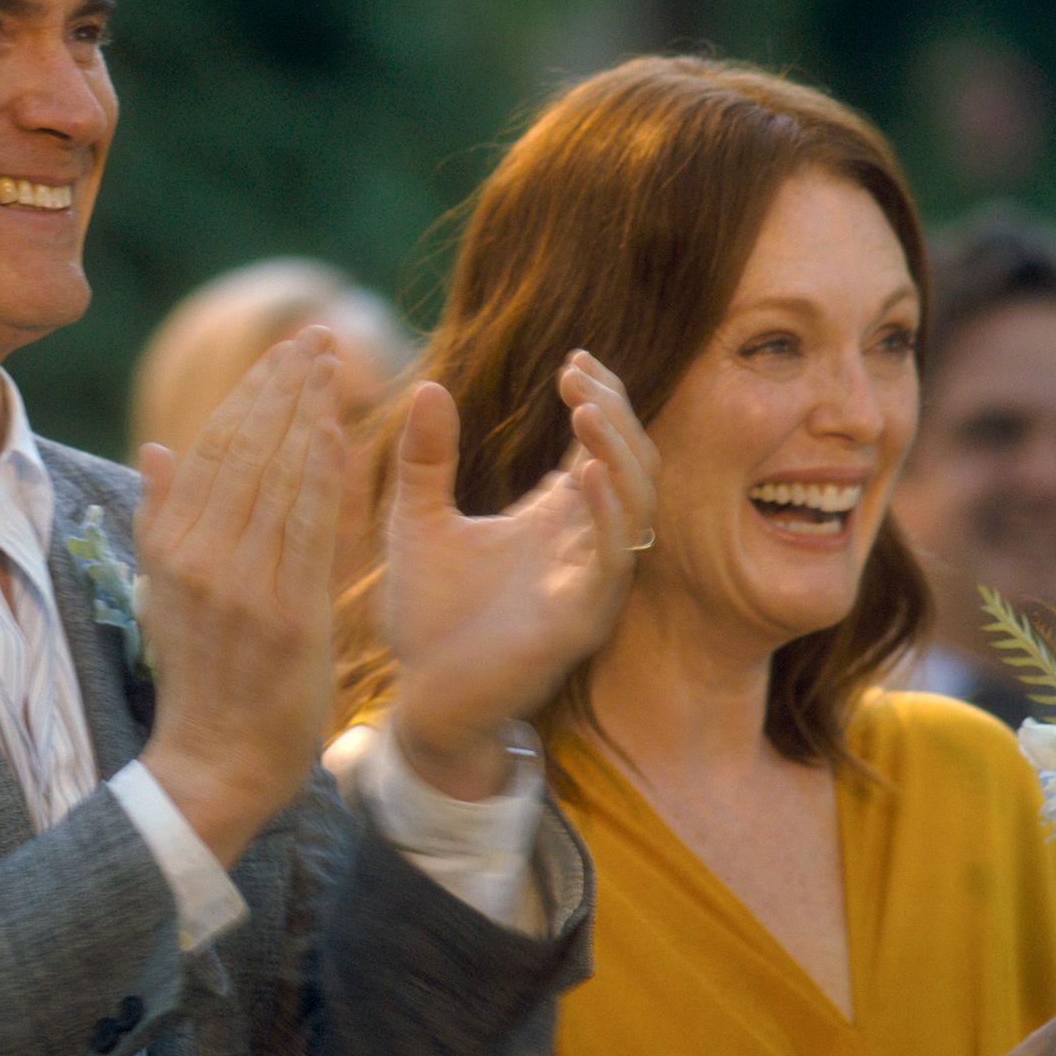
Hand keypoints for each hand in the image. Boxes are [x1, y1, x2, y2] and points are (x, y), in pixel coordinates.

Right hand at [134, 331, 346, 863]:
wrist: (215, 763)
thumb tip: (157, 446)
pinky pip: (309, 528)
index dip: (252, 390)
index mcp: (170, 547)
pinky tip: (343, 432)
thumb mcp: (164, 593)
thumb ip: (162, 518)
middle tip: (317, 335)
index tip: (285, 350)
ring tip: (334, 364)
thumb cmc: (199, 676)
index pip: (213, 446)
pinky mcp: (287, 615)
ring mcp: (242, 586)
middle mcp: (201, 558)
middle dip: (284, 385)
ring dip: (309, 412)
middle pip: (247, 448)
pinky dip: (325, 476)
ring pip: (278, 477)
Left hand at [386, 351, 655, 797]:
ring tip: (585, 410)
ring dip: (618, 453)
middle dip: (616, 414)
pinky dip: (609, 512)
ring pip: (638, 504)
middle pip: (633, 463)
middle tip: (578, 375)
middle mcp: (585, 544)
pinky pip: (615, 558)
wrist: (421, 697)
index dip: (601, 399)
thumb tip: (428, 385)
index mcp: (555, 518)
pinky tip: (580, 471)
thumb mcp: (416, 520)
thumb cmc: (428, 615)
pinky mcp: (583, 619)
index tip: (573, 359)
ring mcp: (591, 581)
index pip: (603, 445)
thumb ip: (425, 458)